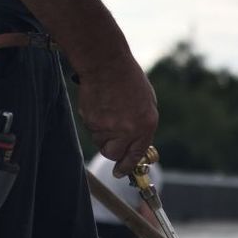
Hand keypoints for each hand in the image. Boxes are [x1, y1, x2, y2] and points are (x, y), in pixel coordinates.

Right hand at [74, 53, 157, 177]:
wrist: (107, 64)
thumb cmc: (129, 80)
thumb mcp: (147, 103)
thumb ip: (144, 125)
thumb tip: (138, 144)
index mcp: (145, 125)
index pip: (136, 154)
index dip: (127, 166)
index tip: (121, 173)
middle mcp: (127, 130)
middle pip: (114, 155)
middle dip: (112, 152)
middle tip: (111, 142)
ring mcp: (107, 126)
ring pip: (100, 142)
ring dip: (102, 135)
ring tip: (107, 114)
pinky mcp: (90, 120)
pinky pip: (90, 129)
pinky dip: (94, 122)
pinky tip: (99, 106)